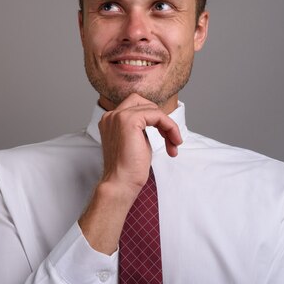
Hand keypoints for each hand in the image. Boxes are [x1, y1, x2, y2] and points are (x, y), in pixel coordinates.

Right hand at [78, 94, 181, 253]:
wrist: (121, 182)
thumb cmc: (129, 168)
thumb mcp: (135, 141)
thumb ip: (140, 128)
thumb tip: (157, 120)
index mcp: (110, 120)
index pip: (135, 106)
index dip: (153, 119)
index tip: (165, 138)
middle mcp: (111, 115)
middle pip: (141, 101)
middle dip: (159, 117)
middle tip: (169, 137)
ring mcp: (118, 116)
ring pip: (152, 108)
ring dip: (168, 125)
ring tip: (173, 143)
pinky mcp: (128, 120)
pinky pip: (157, 115)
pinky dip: (169, 126)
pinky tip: (173, 142)